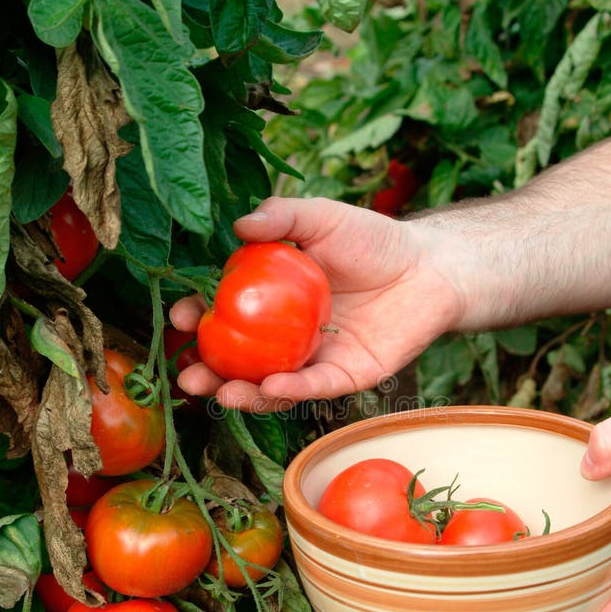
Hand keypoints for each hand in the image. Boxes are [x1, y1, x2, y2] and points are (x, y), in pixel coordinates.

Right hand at [169, 196, 458, 411]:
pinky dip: (293, 390)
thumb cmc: (373, 240)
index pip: (224, 313)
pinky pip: (315, 388)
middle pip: (238, 361)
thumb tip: (239, 224)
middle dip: (208, 373)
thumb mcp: (322, 219)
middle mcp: (286, 336)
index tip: (180, 315)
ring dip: (243, 394)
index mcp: (271, 300)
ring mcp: (313, 360)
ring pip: (270, 386)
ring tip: (222, 393)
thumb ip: (283, 217)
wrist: (430, 267)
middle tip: (187, 376)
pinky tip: (272, 386)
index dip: (198, 317)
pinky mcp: (346, 377)